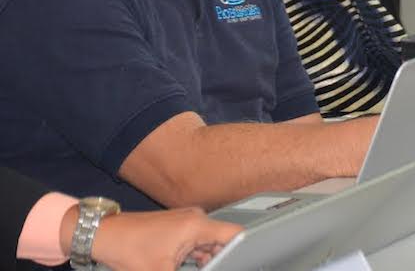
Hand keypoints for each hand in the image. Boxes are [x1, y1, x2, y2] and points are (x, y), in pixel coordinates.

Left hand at [90, 207, 241, 270]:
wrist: (103, 235)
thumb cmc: (128, 249)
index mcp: (198, 225)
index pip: (236, 235)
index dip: (243, 253)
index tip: (242, 266)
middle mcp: (196, 218)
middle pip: (222, 242)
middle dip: (220, 261)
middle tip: (217, 270)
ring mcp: (187, 220)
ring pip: (209, 243)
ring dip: (206, 261)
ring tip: (192, 268)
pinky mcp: (178, 225)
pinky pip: (197, 241)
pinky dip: (195, 256)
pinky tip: (186, 268)